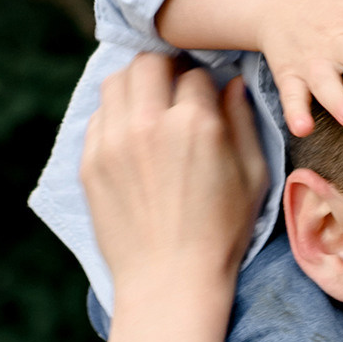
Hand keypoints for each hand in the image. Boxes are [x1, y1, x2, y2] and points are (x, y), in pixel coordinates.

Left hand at [81, 57, 267, 327]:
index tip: (207, 93)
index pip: (196, 73)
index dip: (206, 80)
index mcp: (195, 124)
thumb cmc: (221, 232)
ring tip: (149, 103)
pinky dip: (115, 114)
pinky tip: (131, 133)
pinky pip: (97, 116)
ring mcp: (113, 142)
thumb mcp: (253, 175)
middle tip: (175, 84)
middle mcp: (149, 124)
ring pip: (115, 81)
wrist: (170, 279)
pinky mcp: (90, 163)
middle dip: (166, 67)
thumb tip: (234, 84)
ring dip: (135, 84)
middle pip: (149, 62)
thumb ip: (243, 122)